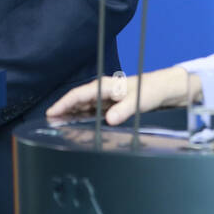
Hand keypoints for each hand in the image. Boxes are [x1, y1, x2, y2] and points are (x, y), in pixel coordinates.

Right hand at [46, 67, 192, 125]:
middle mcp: (102, 91)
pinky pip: (93, 113)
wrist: (164, 89)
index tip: (50, 113)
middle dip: (63, 111)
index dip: (63, 104)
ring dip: (72, 116)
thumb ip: (123, 110)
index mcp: (105, 86)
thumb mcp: (138, 100)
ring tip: (59, 128)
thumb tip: (109, 120)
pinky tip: (78, 127)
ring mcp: (106, 99)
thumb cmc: (151, 90)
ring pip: (83, 108)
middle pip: (77, 101)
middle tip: (49, 125)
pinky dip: (83, 119)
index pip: (78, 94)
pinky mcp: (112, 106)